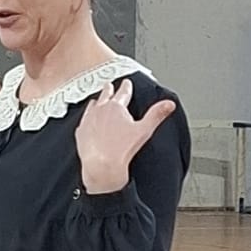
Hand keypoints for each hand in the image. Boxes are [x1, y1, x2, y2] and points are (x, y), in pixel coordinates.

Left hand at [75, 79, 176, 195]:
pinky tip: (88, 121)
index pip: (123, 92)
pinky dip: (87, 118)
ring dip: (97, 102)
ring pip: (92, 105)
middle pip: (105, 95)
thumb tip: (169, 104)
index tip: (127, 83)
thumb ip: (156, 114)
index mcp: (116, 107)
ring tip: (98, 101)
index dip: (126, 87)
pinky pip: (83, 121)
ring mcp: (88, 120)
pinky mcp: (81, 132)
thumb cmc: (121, 150)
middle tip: (110, 85)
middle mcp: (100, 110)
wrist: (101, 167)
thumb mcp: (145, 130)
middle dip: (109, 90)